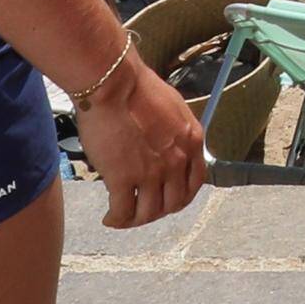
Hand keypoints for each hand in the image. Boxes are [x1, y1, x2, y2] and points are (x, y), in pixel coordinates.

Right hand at [74, 50, 210, 227]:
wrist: (114, 83)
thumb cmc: (135, 87)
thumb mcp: (172, 107)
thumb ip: (174, 131)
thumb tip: (165, 144)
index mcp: (192, 141)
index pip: (195, 182)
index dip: (181, 196)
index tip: (167, 199)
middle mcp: (176, 161)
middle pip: (173, 203)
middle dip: (158, 211)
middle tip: (142, 210)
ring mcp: (151, 172)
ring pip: (148, 213)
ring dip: (136, 220)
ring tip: (123, 217)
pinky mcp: (123, 178)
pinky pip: (123, 212)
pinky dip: (116, 220)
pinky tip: (109, 218)